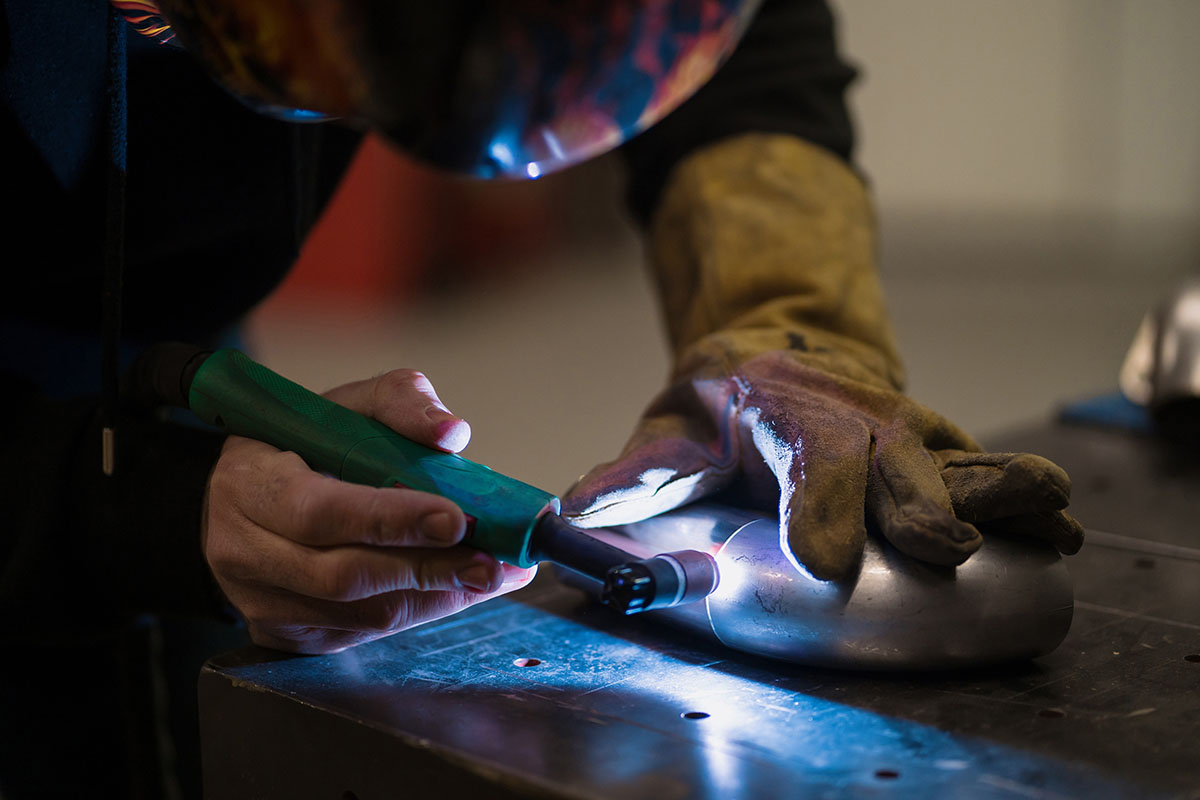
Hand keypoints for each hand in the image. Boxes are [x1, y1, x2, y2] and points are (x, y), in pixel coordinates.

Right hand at [203, 368, 535, 653]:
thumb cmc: (303, 443)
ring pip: (360, 615)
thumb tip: (451, 433)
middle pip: (344, 576)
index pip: (321, 510)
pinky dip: (420, 611)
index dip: (391, 519)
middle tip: (492, 561)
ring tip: (492, 573)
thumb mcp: (346, 404)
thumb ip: (401, 403)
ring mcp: (263, 602)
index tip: (455, 518)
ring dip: (436, 596)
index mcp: (249, 483)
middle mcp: (244, 551)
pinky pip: (364, 634)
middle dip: (428, 570)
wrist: (249, 494)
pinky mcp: (286, 635)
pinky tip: (458, 588)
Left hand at [563, 132, 1081, 579]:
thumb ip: (629, 480)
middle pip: (892, 457)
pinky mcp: (933, 445)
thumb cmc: (714, 410)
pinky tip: (1063, 526)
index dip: (818, 504)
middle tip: (944, 549)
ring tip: (1049, 519)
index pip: (806, 454)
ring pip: (953, 454)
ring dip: (998, 489)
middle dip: (917, 502)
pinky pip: (981, 467)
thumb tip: (570, 518)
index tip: (826, 558)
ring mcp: (900, 426)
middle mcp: (852, 414)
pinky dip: (1021, 495)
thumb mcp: (666, 436)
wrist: (775, 352)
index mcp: (781, 408)